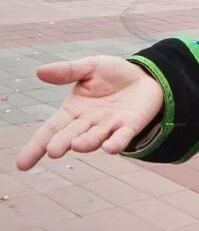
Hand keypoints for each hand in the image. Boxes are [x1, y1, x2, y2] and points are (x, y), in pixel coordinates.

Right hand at [16, 56, 164, 171]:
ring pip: (95, 137)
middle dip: (62, 143)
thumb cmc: (113, 74)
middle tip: (53, 151)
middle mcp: (88, 123)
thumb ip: (68, 71)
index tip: (22, 164)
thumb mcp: (90, 67)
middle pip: (71, 135)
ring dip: (87, 142)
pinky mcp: (129, 126)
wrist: (145, 76)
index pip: (51, 129)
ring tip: (77, 145)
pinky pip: (121, 137)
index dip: (36, 146)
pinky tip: (110, 147)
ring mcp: (109, 126)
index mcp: (73, 110)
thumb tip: (39, 71)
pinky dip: (116, 143)